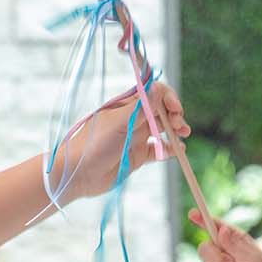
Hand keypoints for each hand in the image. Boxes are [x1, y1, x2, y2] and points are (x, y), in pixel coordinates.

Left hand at [54, 83, 188, 199]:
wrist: (78, 174)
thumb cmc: (93, 145)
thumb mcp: (118, 123)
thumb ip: (139, 108)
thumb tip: (157, 87)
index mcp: (126, 106)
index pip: (153, 93)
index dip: (167, 98)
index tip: (174, 108)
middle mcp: (133, 119)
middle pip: (161, 110)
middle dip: (174, 114)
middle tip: (179, 125)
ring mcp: (136, 137)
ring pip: (163, 129)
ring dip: (175, 130)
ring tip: (182, 135)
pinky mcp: (138, 155)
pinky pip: (159, 149)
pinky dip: (170, 149)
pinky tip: (176, 151)